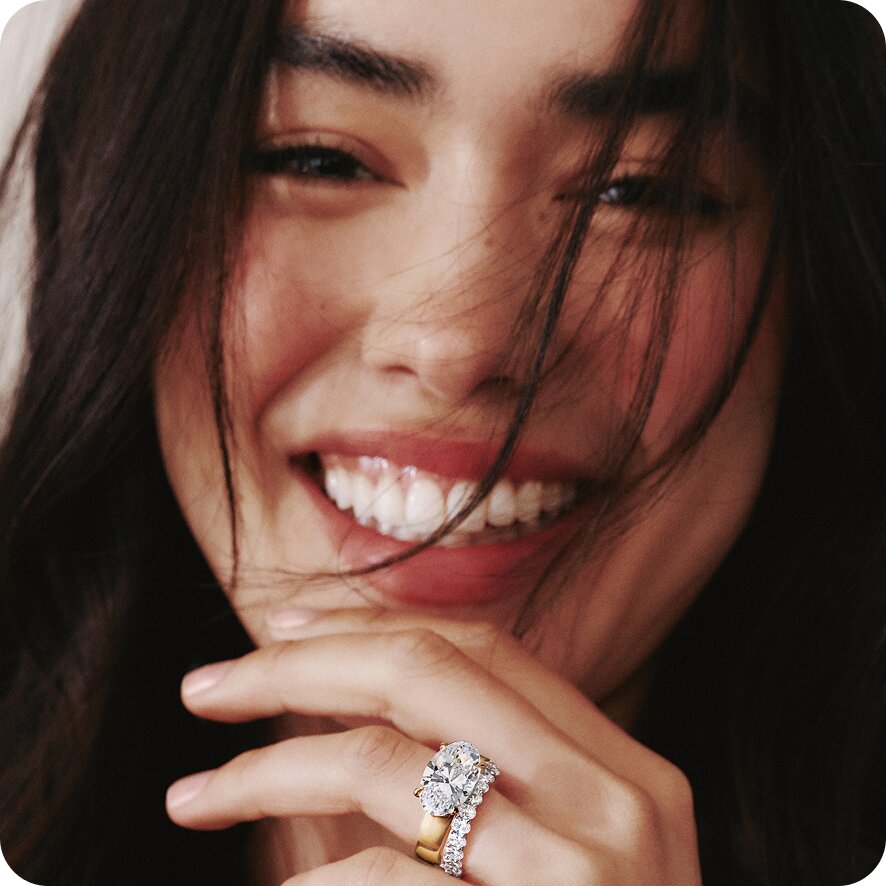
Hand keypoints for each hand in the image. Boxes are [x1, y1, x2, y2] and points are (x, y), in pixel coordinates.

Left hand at [166, 608, 701, 884]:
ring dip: (266, 773)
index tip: (283, 631)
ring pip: (381, 763)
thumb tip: (350, 703)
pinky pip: (383, 881)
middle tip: (208, 687)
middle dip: (297, 667)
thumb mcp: (569, 857)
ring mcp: (579, 868)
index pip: (481, 648)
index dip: (371, 627)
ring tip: (195, 798)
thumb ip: (493, 782)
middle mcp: (613, 800)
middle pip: (424, 673)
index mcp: (619, 768)